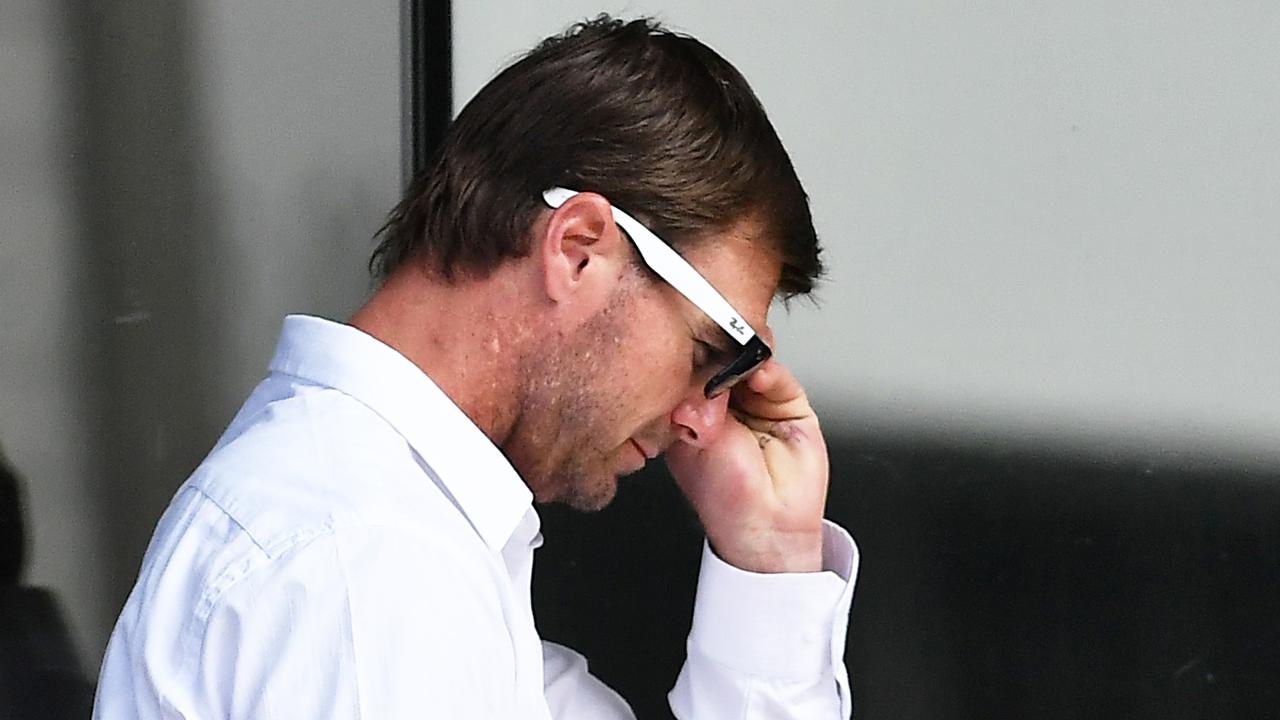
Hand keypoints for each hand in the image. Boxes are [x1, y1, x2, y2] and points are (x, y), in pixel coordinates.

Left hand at [665, 358, 828, 573]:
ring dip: (745, 359)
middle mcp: (727, 408)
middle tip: (716, 348)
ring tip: (737, 366)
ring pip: (752, 365)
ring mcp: (758, 405)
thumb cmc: (723, 495)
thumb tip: (704, 358)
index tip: (690, 345)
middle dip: (721, 353)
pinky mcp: (789, 407)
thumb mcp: (695, 436)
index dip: (693, 359)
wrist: (765, 524)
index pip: (693, 372)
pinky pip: (779, 379)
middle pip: (724, 362)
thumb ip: (700, 394)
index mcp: (694, 414)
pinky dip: (769, 371)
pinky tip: (758, 374)